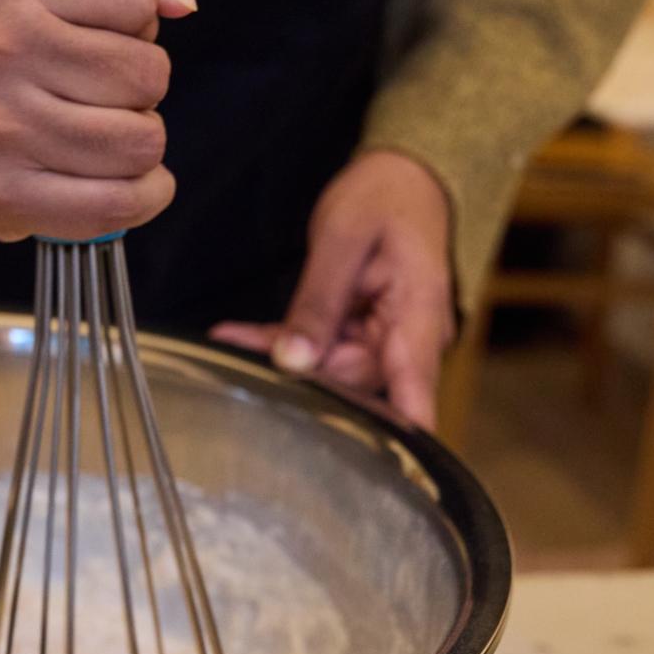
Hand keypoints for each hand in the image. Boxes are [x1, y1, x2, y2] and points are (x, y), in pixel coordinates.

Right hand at [0, 0, 196, 240]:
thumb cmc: (4, 30)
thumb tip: (181, 1)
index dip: (133, 13)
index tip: (91, 23)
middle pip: (147, 73)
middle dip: (136, 80)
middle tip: (89, 82)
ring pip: (143, 141)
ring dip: (136, 135)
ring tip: (93, 122)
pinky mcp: (1, 197)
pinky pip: (120, 204)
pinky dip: (141, 193)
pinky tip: (116, 174)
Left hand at [212, 151, 455, 426]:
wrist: (404, 176)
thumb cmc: (385, 199)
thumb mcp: (344, 239)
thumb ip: (318, 302)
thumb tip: (294, 362)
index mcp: (420, 317)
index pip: (415, 393)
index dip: (399, 441)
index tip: (379, 478)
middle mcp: (410, 339)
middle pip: (357, 384)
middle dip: (303, 376)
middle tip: (246, 354)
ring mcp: (386, 339)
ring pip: (332, 371)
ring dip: (285, 356)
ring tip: (233, 340)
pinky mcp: (361, 332)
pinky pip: (320, 348)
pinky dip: (283, 342)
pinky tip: (237, 338)